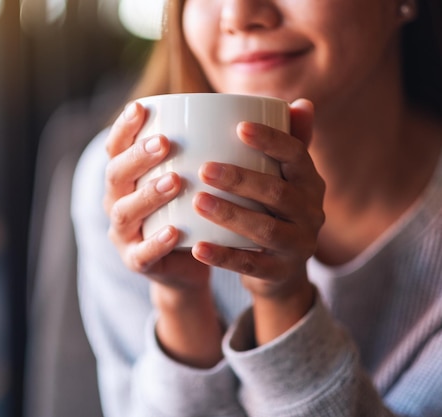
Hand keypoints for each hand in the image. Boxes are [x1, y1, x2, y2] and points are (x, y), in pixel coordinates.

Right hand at [104, 101, 221, 366]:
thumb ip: (233, 144)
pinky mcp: (137, 262)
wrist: (190, 265)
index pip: (117, 146)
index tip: (142, 107)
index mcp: (128, 176)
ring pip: (125, 213)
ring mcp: (124, 234)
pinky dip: (156, 242)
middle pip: (116, 175)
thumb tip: (296, 105)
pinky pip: (142, 253)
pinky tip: (174, 231)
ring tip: (175, 181)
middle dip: (138, 156)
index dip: (124, 127)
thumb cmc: (198, 210)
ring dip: (148, 195)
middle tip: (166, 142)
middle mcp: (118, 201)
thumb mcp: (204, 177)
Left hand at [190, 99, 324, 343]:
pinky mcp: (279, 273)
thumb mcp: (285, 179)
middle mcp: (311, 213)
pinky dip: (224, 257)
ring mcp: (298, 246)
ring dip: (231, 215)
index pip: (297, 156)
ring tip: (198, 202)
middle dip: (241, 179)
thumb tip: (301, 102)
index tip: (239, 127)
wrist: (282, 271)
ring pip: (266, 230)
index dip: (271, 140)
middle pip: (278, 193)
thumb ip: (290, 143)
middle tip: (205, 168)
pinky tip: (197, 247)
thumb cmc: (275, 211)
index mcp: (310, 183)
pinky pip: (251, 265)